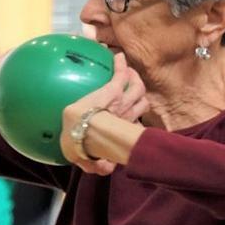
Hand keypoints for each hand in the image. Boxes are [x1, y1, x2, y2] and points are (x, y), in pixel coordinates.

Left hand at [59, 52, 145, 175]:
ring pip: (138, 88)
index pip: (137, 121)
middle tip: (132, 86)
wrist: (81, 132)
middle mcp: (128, 116)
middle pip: (142, 103)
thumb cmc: (82, 148)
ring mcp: (122, 102)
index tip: (131, 109)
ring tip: (129, 72)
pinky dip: (121, 66)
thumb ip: (97, 166)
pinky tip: (118, 56)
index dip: (136, 114)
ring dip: (134, 79)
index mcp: (123, 131)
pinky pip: (121, 76)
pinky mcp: (112, 91)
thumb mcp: (88, 162)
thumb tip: (106, 168)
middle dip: (138, 94)